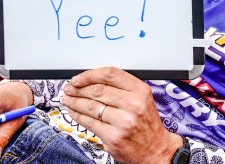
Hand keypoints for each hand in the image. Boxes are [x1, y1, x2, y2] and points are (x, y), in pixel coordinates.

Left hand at [62, 67, 181, 163]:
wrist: (155, 149)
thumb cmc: (146, 124)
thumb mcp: (142, 99)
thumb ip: (122, 88)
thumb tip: (92, 80)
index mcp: (140, 91)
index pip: (111, 74)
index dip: (90, 75)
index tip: (79, 78)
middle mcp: (133, 105)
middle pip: (98, 90)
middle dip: (78, 88)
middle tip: (70, 88)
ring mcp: (123, 122)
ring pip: (91, 106)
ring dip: (75, 101)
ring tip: (68, 98)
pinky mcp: (113, 137)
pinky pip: (89, 123)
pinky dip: (77, 115)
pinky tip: (73, 111)